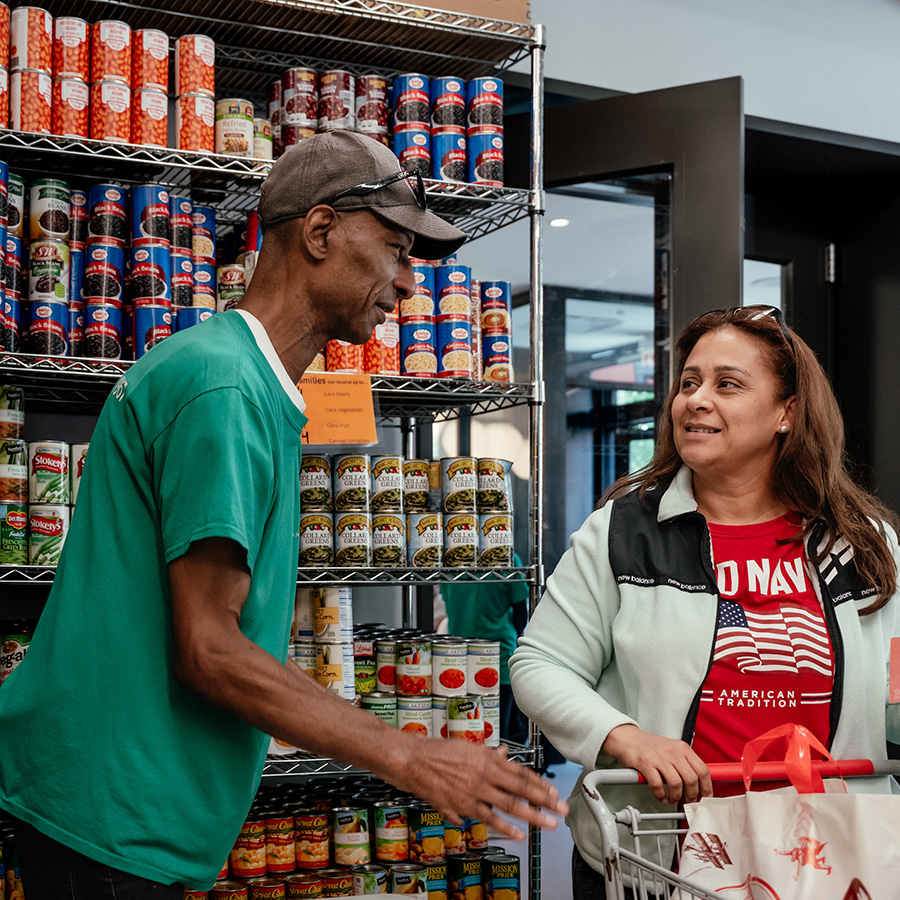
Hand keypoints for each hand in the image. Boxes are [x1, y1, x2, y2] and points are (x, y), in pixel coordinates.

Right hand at [393, 737, 567, 840]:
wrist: (413, 759)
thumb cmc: (438, 751)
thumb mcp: (468, 747)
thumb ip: (489, 755)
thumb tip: (505, 755)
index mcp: (487, 757)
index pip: (520, 771)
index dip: (538, 783)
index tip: (552, 791)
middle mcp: (484, 773)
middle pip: (520, 788)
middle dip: (544, 800)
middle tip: (560, 809)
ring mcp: (475, 791)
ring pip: (510, 805)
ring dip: (532, 815)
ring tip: (548, 824)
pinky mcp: (463, 805)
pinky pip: (488, 818)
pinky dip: (505, 827)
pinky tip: (519, 834)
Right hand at [601, 724, 711, 803]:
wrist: (628, 739)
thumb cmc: (650, 747)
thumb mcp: (672, 749)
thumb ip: (685, 763)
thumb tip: (698, 785)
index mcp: (682, 748)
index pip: (702, 770)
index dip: (706, 787)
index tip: (706, 796)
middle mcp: (673, 751)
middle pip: (691, 779)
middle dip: (691, 795)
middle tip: (688, 800)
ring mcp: (659, 757)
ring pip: (676, 784)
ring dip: (675, 797)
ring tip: (672, 799)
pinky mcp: (646, 763)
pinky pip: (657, 785)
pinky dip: (660, 795)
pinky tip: (660, 796)